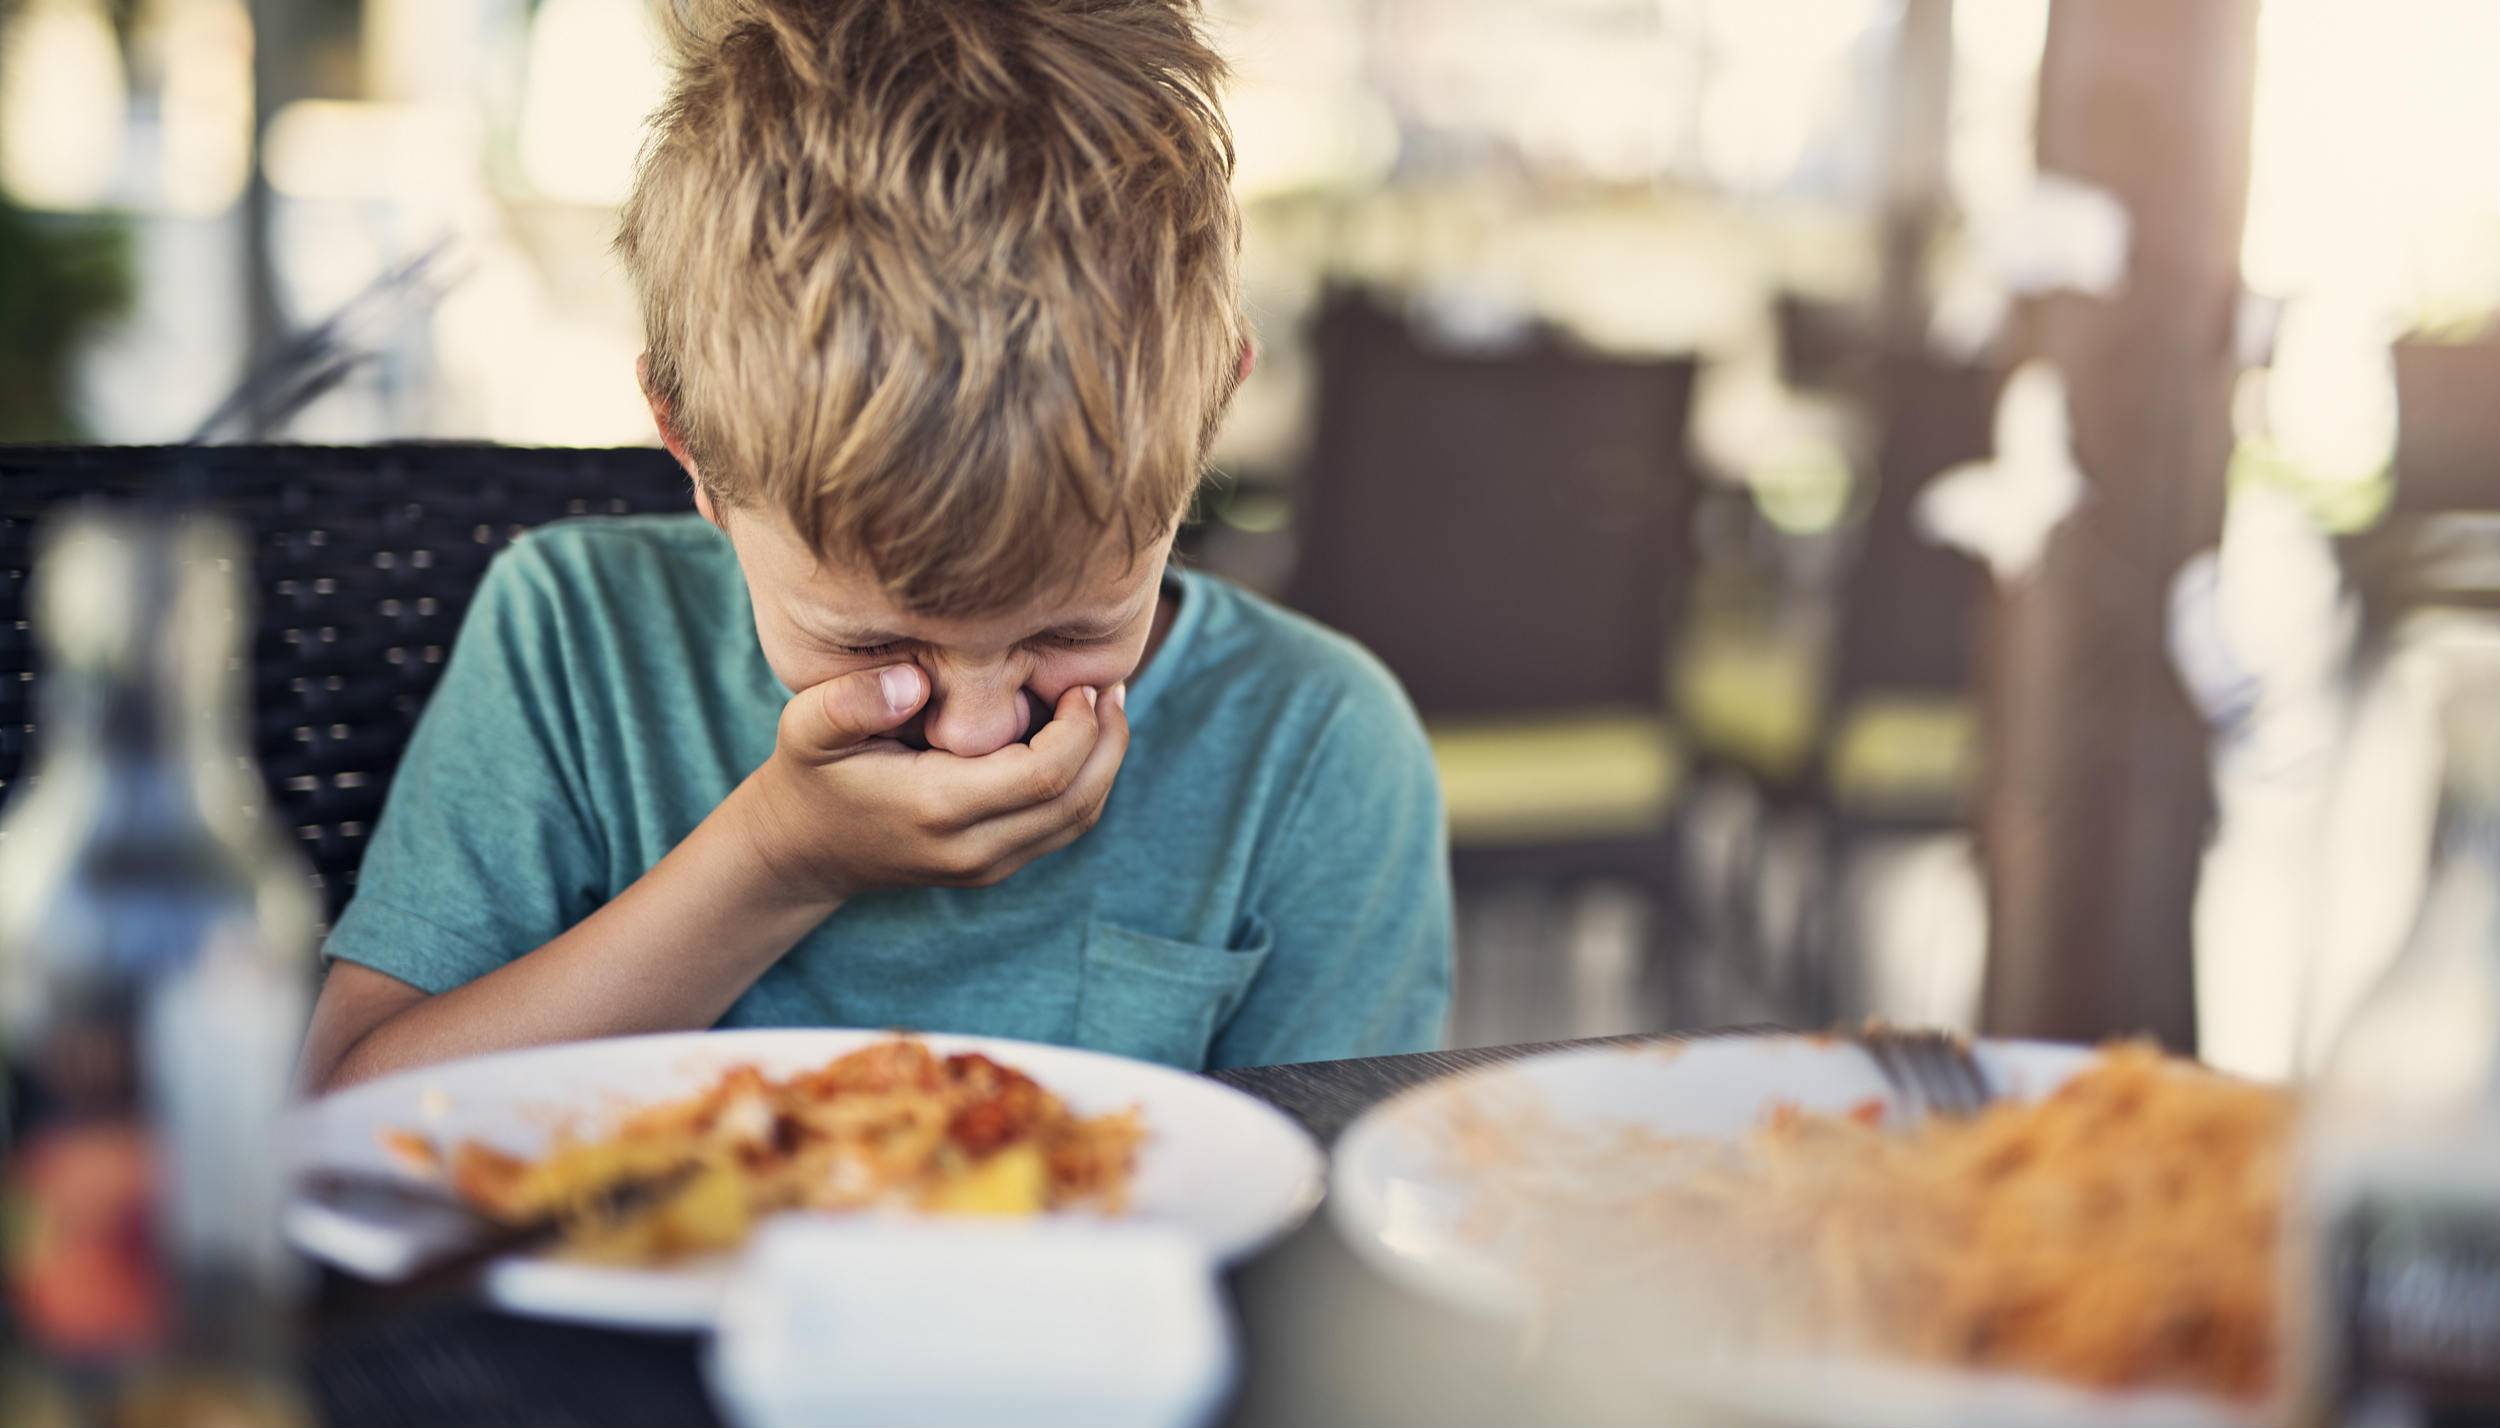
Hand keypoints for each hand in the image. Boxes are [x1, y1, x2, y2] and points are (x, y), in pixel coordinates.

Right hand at [731, 664, 1130, 905]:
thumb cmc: (811, 775)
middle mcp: (971, 848)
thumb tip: (916, 682)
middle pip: (1078, 801)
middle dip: (1107, 741)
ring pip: (1078, 819)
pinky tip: (1079, 736)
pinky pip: (1061, 827)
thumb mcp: (806, 728)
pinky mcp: (994, 867)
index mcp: (937, 809)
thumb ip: (850, 701)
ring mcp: (986, 866)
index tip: (1077, 681)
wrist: (804, 851)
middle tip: (1109, 686)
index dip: (1078, 727)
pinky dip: (1085, 783)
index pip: (1045, 775)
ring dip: (1104, 763)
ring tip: (1104, 706)